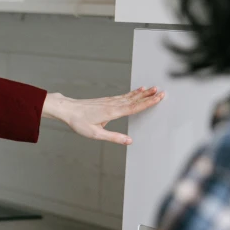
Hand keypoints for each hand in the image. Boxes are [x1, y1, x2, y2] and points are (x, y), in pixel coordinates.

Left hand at [42, 86, 164, 144]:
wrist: (67, 109)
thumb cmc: (79, 122)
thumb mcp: (95, 134)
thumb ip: (114, 137)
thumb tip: (129, 141)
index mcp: (112, 112)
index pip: (134, 107)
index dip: (147, 103)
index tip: (158, 98)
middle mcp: (112, 104)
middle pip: (134, 100)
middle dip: (148, 96)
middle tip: (161, 91)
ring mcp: (109, 101)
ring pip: (129, 96)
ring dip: (142, 93)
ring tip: (153, 88)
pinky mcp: (106, 100)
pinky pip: (123, 96)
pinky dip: (132, 93)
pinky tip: (137, 91)